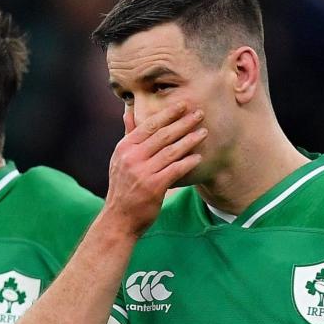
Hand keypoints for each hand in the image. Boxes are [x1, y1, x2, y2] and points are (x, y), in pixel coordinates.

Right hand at [104, 101, 205, 236]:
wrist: (119, 218)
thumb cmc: (123, 187)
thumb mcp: (120, 159)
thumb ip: (128, 135)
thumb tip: (127, 111)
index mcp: (125, 148)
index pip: (149, 125)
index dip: (167, 114)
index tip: (183, 105)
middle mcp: (132, 157)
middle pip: (163, 135)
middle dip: (183, 123)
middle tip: (199, 114)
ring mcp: (142, 172)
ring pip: (171, 151)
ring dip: (189, 140)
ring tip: (204, 133)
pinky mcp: (153, 187)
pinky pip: (175, 170)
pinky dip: (187, 162)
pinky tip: (198, 157)